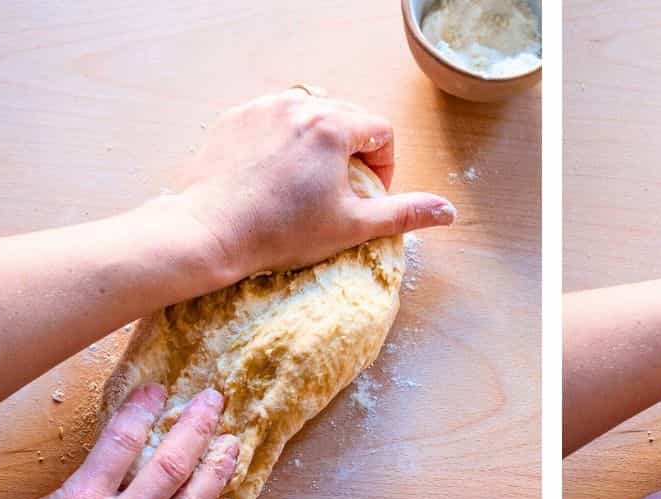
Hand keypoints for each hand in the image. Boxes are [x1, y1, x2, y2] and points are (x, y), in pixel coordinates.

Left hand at [170, 88, 455, 281]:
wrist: (213, 232)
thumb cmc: (283, 232)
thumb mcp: (353, 226)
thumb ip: (403, 214)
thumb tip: (447, 211)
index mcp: (333, 126)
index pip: (380, 131)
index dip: (385, 167)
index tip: (369, 195)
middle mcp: (299, 104)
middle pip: (347, 116)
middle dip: (354, 152)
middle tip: (341, 192)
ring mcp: (263, 107)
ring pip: (309, 116)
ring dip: (320, 144)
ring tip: (308, 184)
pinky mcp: (236, 117)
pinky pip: (274, 120)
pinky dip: (284, 142)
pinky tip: (275, 178)